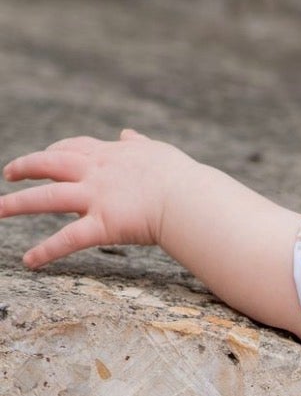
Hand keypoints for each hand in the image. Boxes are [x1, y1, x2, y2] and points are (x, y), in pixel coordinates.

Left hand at [0, 128, 190, 268]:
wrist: (187, 198)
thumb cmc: (180, 177)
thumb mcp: (157, 151)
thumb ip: (139, 144)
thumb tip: (128, 134)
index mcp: (109, 155)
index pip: (73, 147)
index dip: (54, 150)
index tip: (44, 154)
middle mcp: (95, 173)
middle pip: (49, 165)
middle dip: (25, 168)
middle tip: (8, 174)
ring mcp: (95, 198)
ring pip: (46, 198)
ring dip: (17, 204)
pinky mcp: (101, 225)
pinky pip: (67, 240)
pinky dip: (45, 251)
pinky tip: (29, 262)